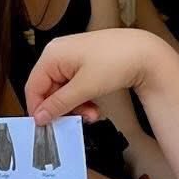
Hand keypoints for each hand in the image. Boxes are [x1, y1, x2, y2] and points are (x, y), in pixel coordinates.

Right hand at [25, 29, 169, 125]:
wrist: (145, 52)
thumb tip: (40, 116)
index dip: (39, 109)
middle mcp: (58, 53)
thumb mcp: (85, 87)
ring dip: (75, 106)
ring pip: (62, 91)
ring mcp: (71, 58)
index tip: (47, 126)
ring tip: (92, 113)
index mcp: (52, 55)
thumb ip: (59, 104)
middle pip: (48, 90)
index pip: (33, 87)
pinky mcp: (83, 63)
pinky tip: (95, 105)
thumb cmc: (116, 61)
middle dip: (63, 108)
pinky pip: (74, 86)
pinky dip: (82, 98)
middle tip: (78, 120)